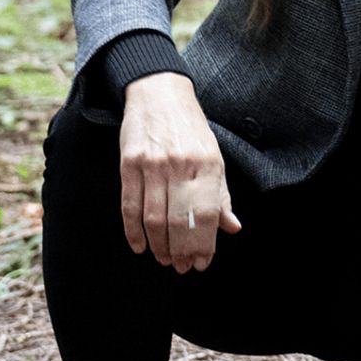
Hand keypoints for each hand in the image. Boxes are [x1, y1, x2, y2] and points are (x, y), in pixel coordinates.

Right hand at [118, 72, 242, 272]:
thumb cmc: (191, 130)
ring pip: (153, 218)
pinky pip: (130, 206)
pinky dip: (134, 231)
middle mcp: (180, 166)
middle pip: (178, 222)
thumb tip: (232, 227)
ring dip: (159, 246)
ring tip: (165, 259)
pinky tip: (140, 246)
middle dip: (181, 251)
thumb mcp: (214, 157)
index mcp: (207, 165)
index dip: (204, 244)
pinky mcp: (129, 164)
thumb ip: (221, 195)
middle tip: (182, 267)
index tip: (201, 263)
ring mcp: (152, 165)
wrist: (159, 94)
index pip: (206, 215)